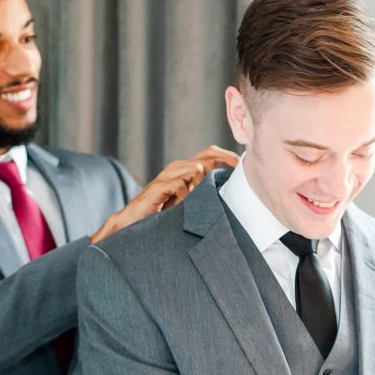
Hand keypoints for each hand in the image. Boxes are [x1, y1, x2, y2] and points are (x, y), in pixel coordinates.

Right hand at [91, 145, 238, 242]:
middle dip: (225, 161)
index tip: (242, 165)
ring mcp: (167, 176)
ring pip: (196, 168)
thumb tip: (227, 191)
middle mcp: (177, 168)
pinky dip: (186, 194)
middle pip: (207, 155)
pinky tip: (184, 205)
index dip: (228, 156)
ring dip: (204, 183)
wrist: (132, 221)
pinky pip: (180, 184)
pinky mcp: (158, 187)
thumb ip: (202, 192)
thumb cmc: (161, 212)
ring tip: (206, 196)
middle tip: (237, 172)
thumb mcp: (186, 201)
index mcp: (185, 169)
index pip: (211, 154)